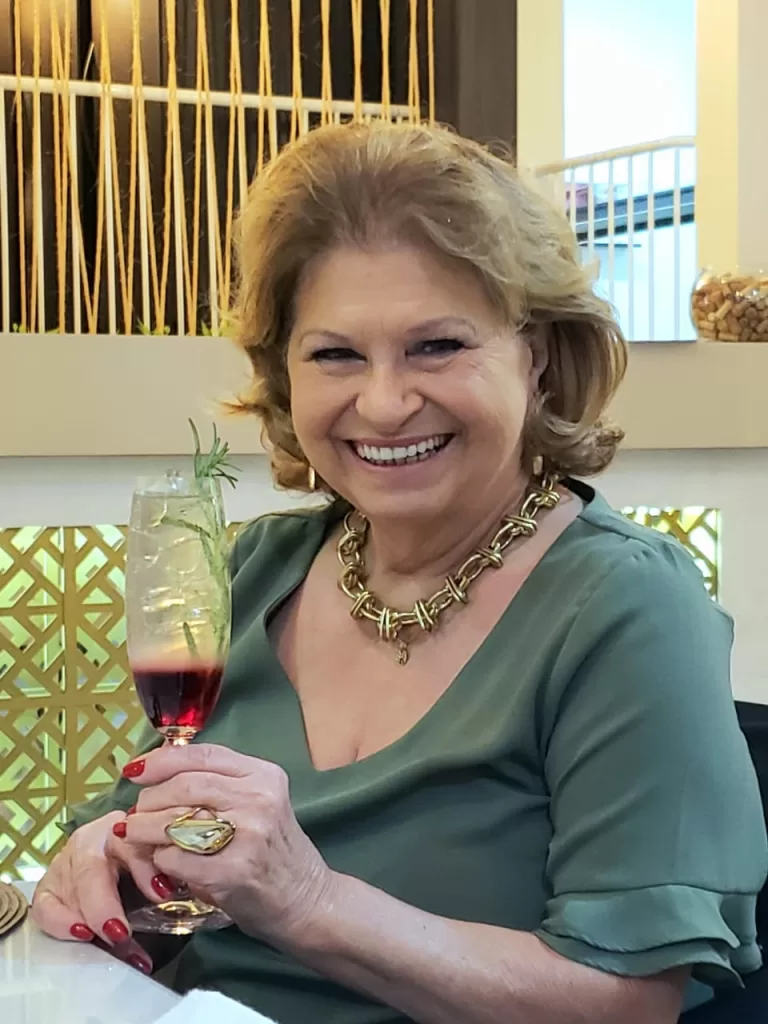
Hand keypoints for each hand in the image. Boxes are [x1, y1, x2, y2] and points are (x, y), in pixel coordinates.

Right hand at [31, 810, 170, 973]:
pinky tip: (80, 934)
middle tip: (120, 933)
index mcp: (126, 828)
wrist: (120, 869)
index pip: (133, 843)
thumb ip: (168, 880)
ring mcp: (67, 861)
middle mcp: (92, 840)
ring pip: (70, 888)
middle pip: (91, 869)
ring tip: (107, 940)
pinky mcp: (49, 885)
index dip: (146, 869)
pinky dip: (60, 921)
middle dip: (104, 904)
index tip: (163, 895)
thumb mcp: (160, 870)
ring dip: (88, 918)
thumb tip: (187, 900)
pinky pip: (45, 905)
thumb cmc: (147, 871)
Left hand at [116, 744, 334, 943]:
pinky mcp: (233, 872)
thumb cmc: (274, 851)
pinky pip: (175, 857)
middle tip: (135, 813)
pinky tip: (160, 863)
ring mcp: (248, 835)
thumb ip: (220, 785)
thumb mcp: (258, 803)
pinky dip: (159, 859)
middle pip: (185, 785)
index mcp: (263, 775)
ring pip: (175, 820)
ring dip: (143, 828)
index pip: (204, 754)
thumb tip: (159, 769)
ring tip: (134, 834)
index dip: (162, 759)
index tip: (135, 770)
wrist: (306, 899)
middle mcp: (259, 798)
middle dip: (149, 798)